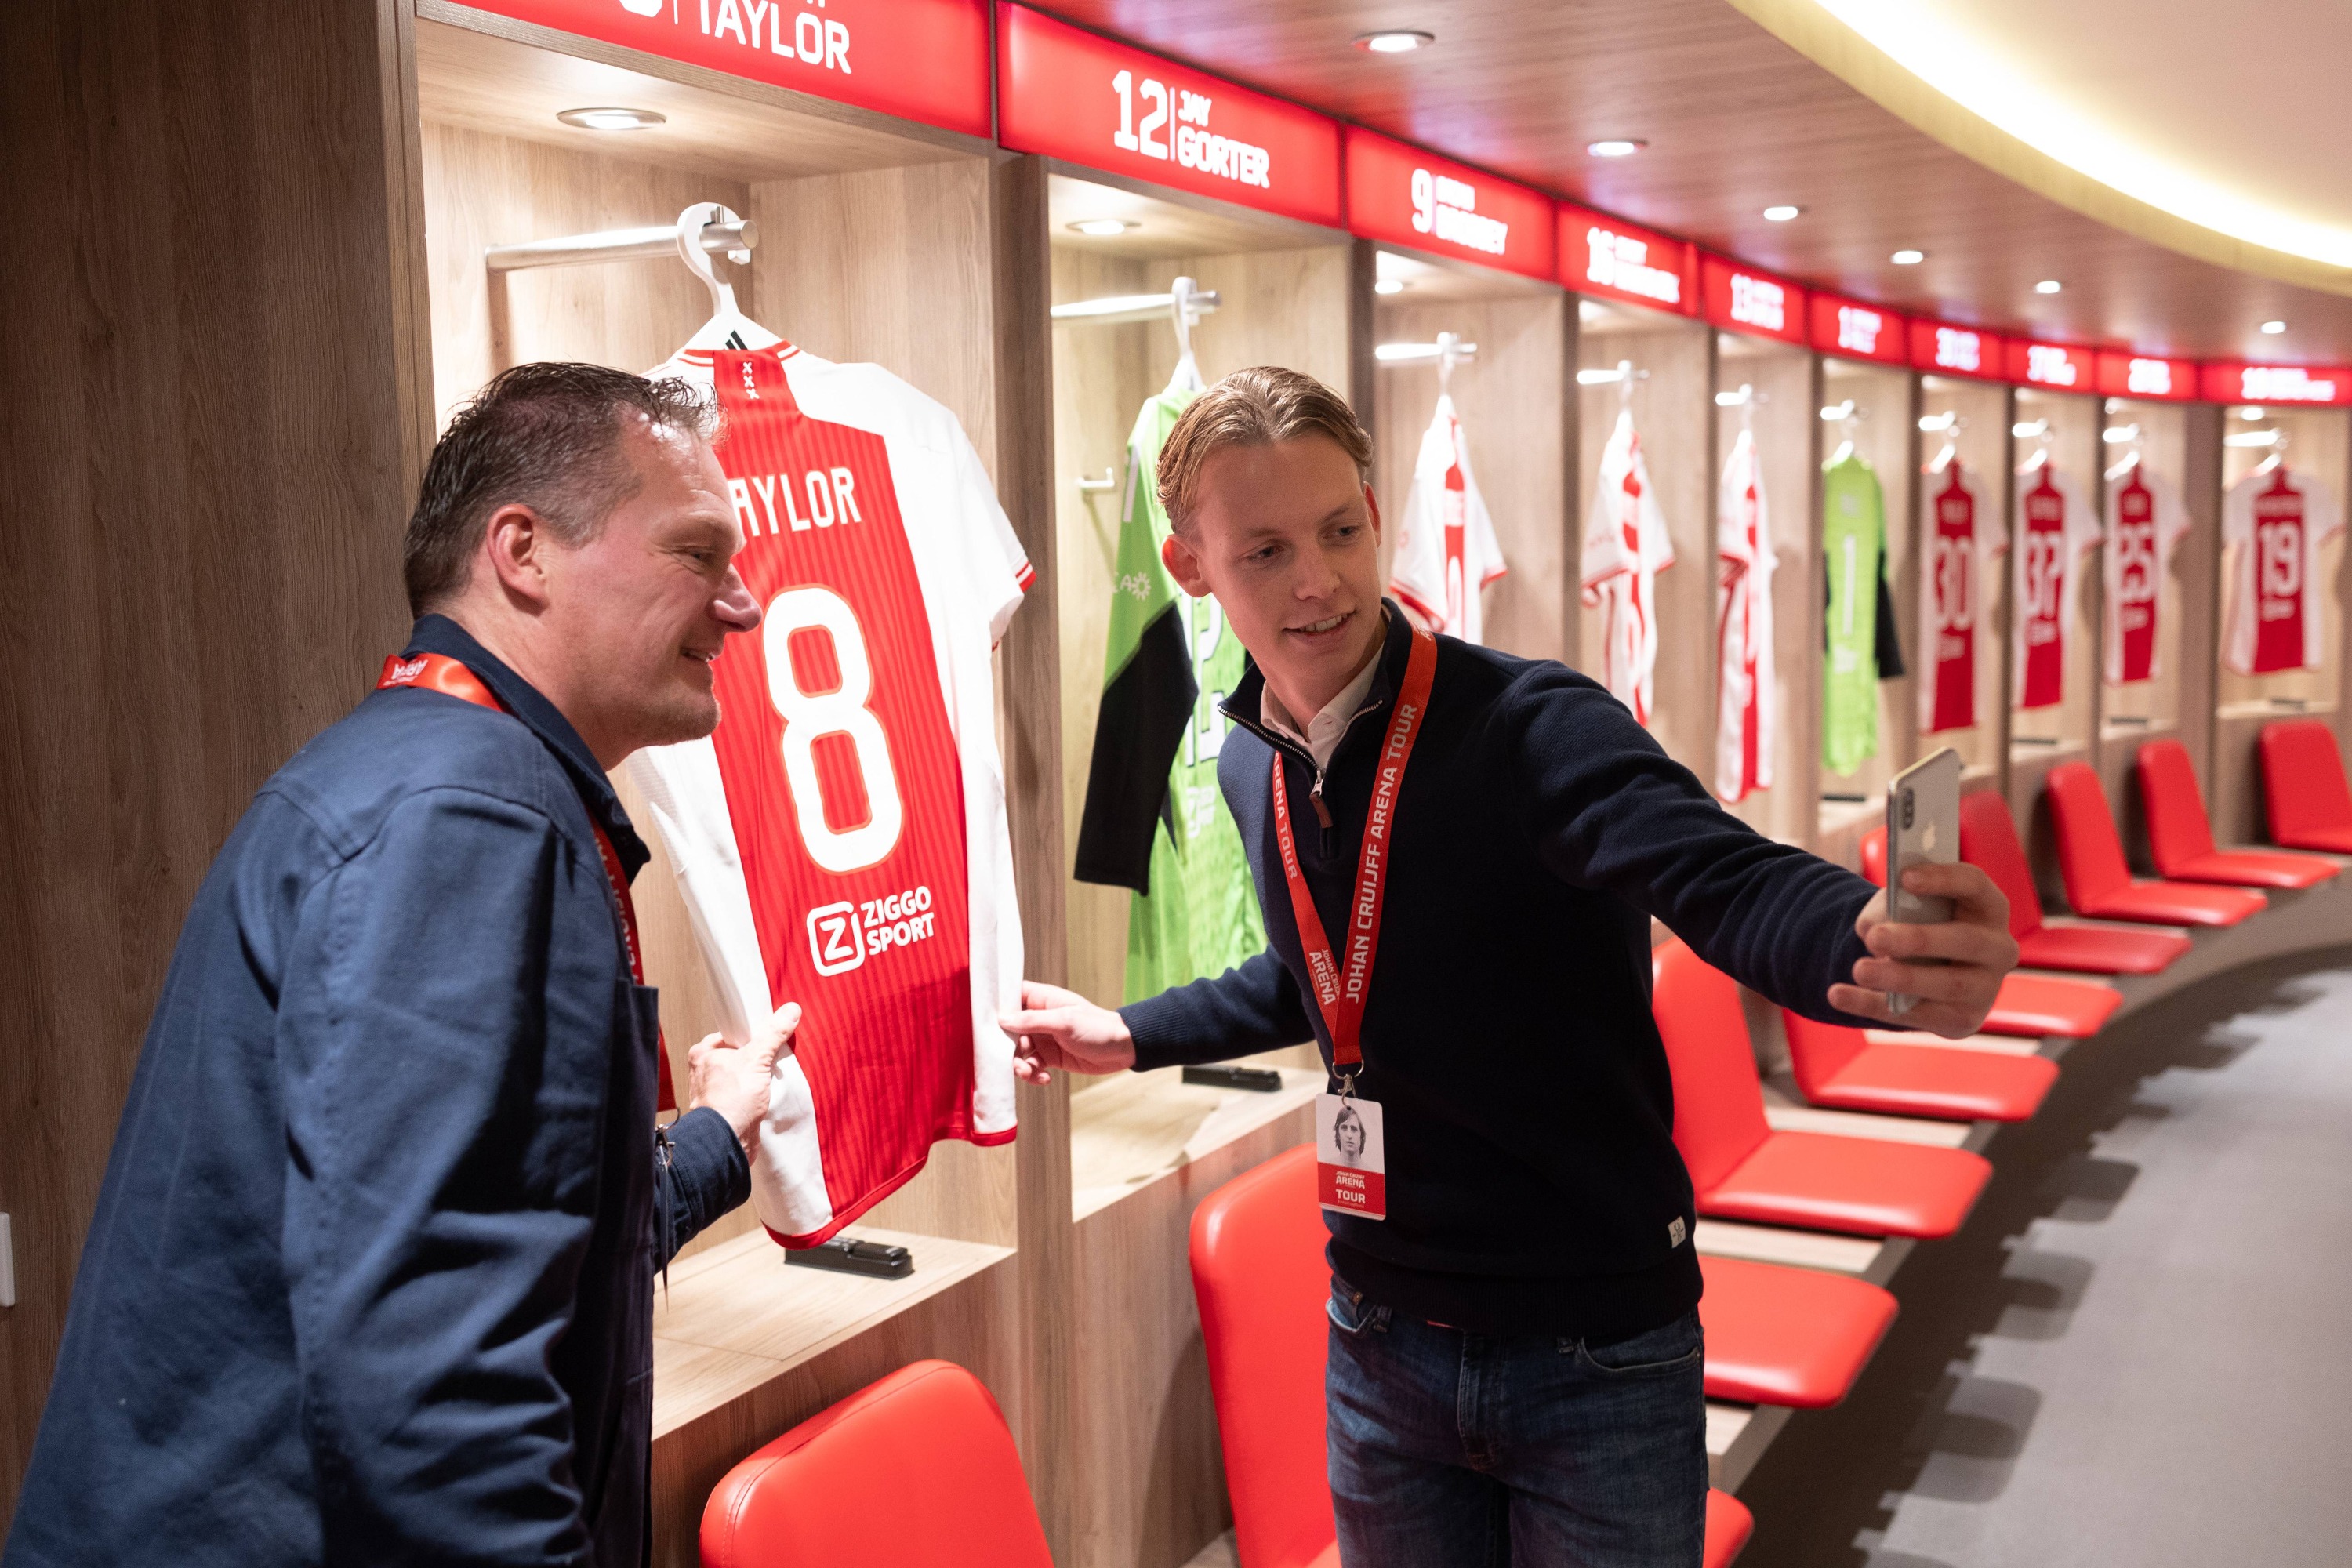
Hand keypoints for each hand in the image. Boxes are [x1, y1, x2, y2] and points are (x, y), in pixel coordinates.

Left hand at [687, 1002, 799, 1158]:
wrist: (728, 1140)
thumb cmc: (731, 1101)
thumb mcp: (757, 1059)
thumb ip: (773, 1035)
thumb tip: (789, 1012)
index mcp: (703, 1053)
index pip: (730, 1034)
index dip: (750, 1034)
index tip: (767, 1035)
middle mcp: (705, 1072)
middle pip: (738, 1054)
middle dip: (757, 1057)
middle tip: (773, 1056)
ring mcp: (715, 1091)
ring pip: (743, 1075)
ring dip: (758, 1076)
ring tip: (772, 1076)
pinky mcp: (727, 1108)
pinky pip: (745, 1093)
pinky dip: (757, 1093)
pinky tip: (768, 1093)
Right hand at [1000, 980, 1134, 1084]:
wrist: (1123, 1049)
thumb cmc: (1097, 1027)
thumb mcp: (1064, 1022)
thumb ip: (1032, 1021)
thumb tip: (1002, 1020)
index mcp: (1042, 1000)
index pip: (1010, 996)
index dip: (995, 1006)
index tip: (981, 1020)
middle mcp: (1039, 1018)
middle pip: (1009, 1029)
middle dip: (1005, 1046)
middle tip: (1008, 1058)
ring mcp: (1043, 1038)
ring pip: (1018, 1052)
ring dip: (1019, 1065)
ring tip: (1028, 1073)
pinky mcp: (1050, 1057)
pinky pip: (1031, 1067)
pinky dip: (1033, 1075)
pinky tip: (1045, 1079)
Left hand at [1827, 862, 2019, 1037]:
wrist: (1928, 970)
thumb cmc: (1919, 923)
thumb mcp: (1906, 906)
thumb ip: (1894, 907)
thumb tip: (1875, 926)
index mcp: (1988, 906)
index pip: (1975, 884)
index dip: (1943, 879)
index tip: (1904, 877)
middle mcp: (1998, 948)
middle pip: (1967, 940)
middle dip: (1919, 939)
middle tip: (1875, 937)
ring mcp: (1986, 987)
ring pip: (1948, 984)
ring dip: (1900, 977)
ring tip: (1859, 970)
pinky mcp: (1963, 1019)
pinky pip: (1919, 1015)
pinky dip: (1873, 1005)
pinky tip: (1838, 995)